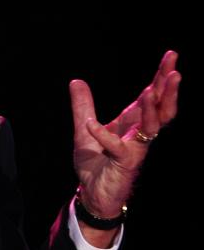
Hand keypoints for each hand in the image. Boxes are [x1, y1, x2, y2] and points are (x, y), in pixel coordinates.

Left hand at [69, 51, 180, 220]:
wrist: (92, 194)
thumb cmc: (95, 164)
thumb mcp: (83, 129)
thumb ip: (83, 106)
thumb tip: (76, 81)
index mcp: (132, 122)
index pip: (151, 95)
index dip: (161, 76)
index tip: (171, 55)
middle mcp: (139, 134)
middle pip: (161, 108)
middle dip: (168, 89)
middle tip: (175, 69)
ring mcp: (135, 149)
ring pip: (151, 127)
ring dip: (151, 109)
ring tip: (151, 91)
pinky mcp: (125, 164)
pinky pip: (117, 148)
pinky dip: (104, 136)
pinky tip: (92, 125)